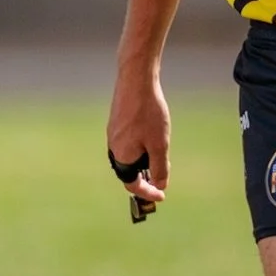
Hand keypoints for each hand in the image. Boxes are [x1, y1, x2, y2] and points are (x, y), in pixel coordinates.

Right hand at [106, 64, 170, 209]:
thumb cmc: (149, 113)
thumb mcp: (159, 144)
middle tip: (160, 180)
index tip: (161, 197)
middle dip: (144, 178)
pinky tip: (151, 137)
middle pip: (128, 171)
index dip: (147, 193)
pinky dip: (139, 147)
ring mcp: (113, 133)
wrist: (136, 79)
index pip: (132, 184)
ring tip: (159, 158)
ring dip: (142, 161)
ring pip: (128, 155)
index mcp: (121, 156)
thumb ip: (159, 168)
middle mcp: (113, 147)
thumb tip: (159, 185)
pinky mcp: (117, 121)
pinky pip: (127, 142)